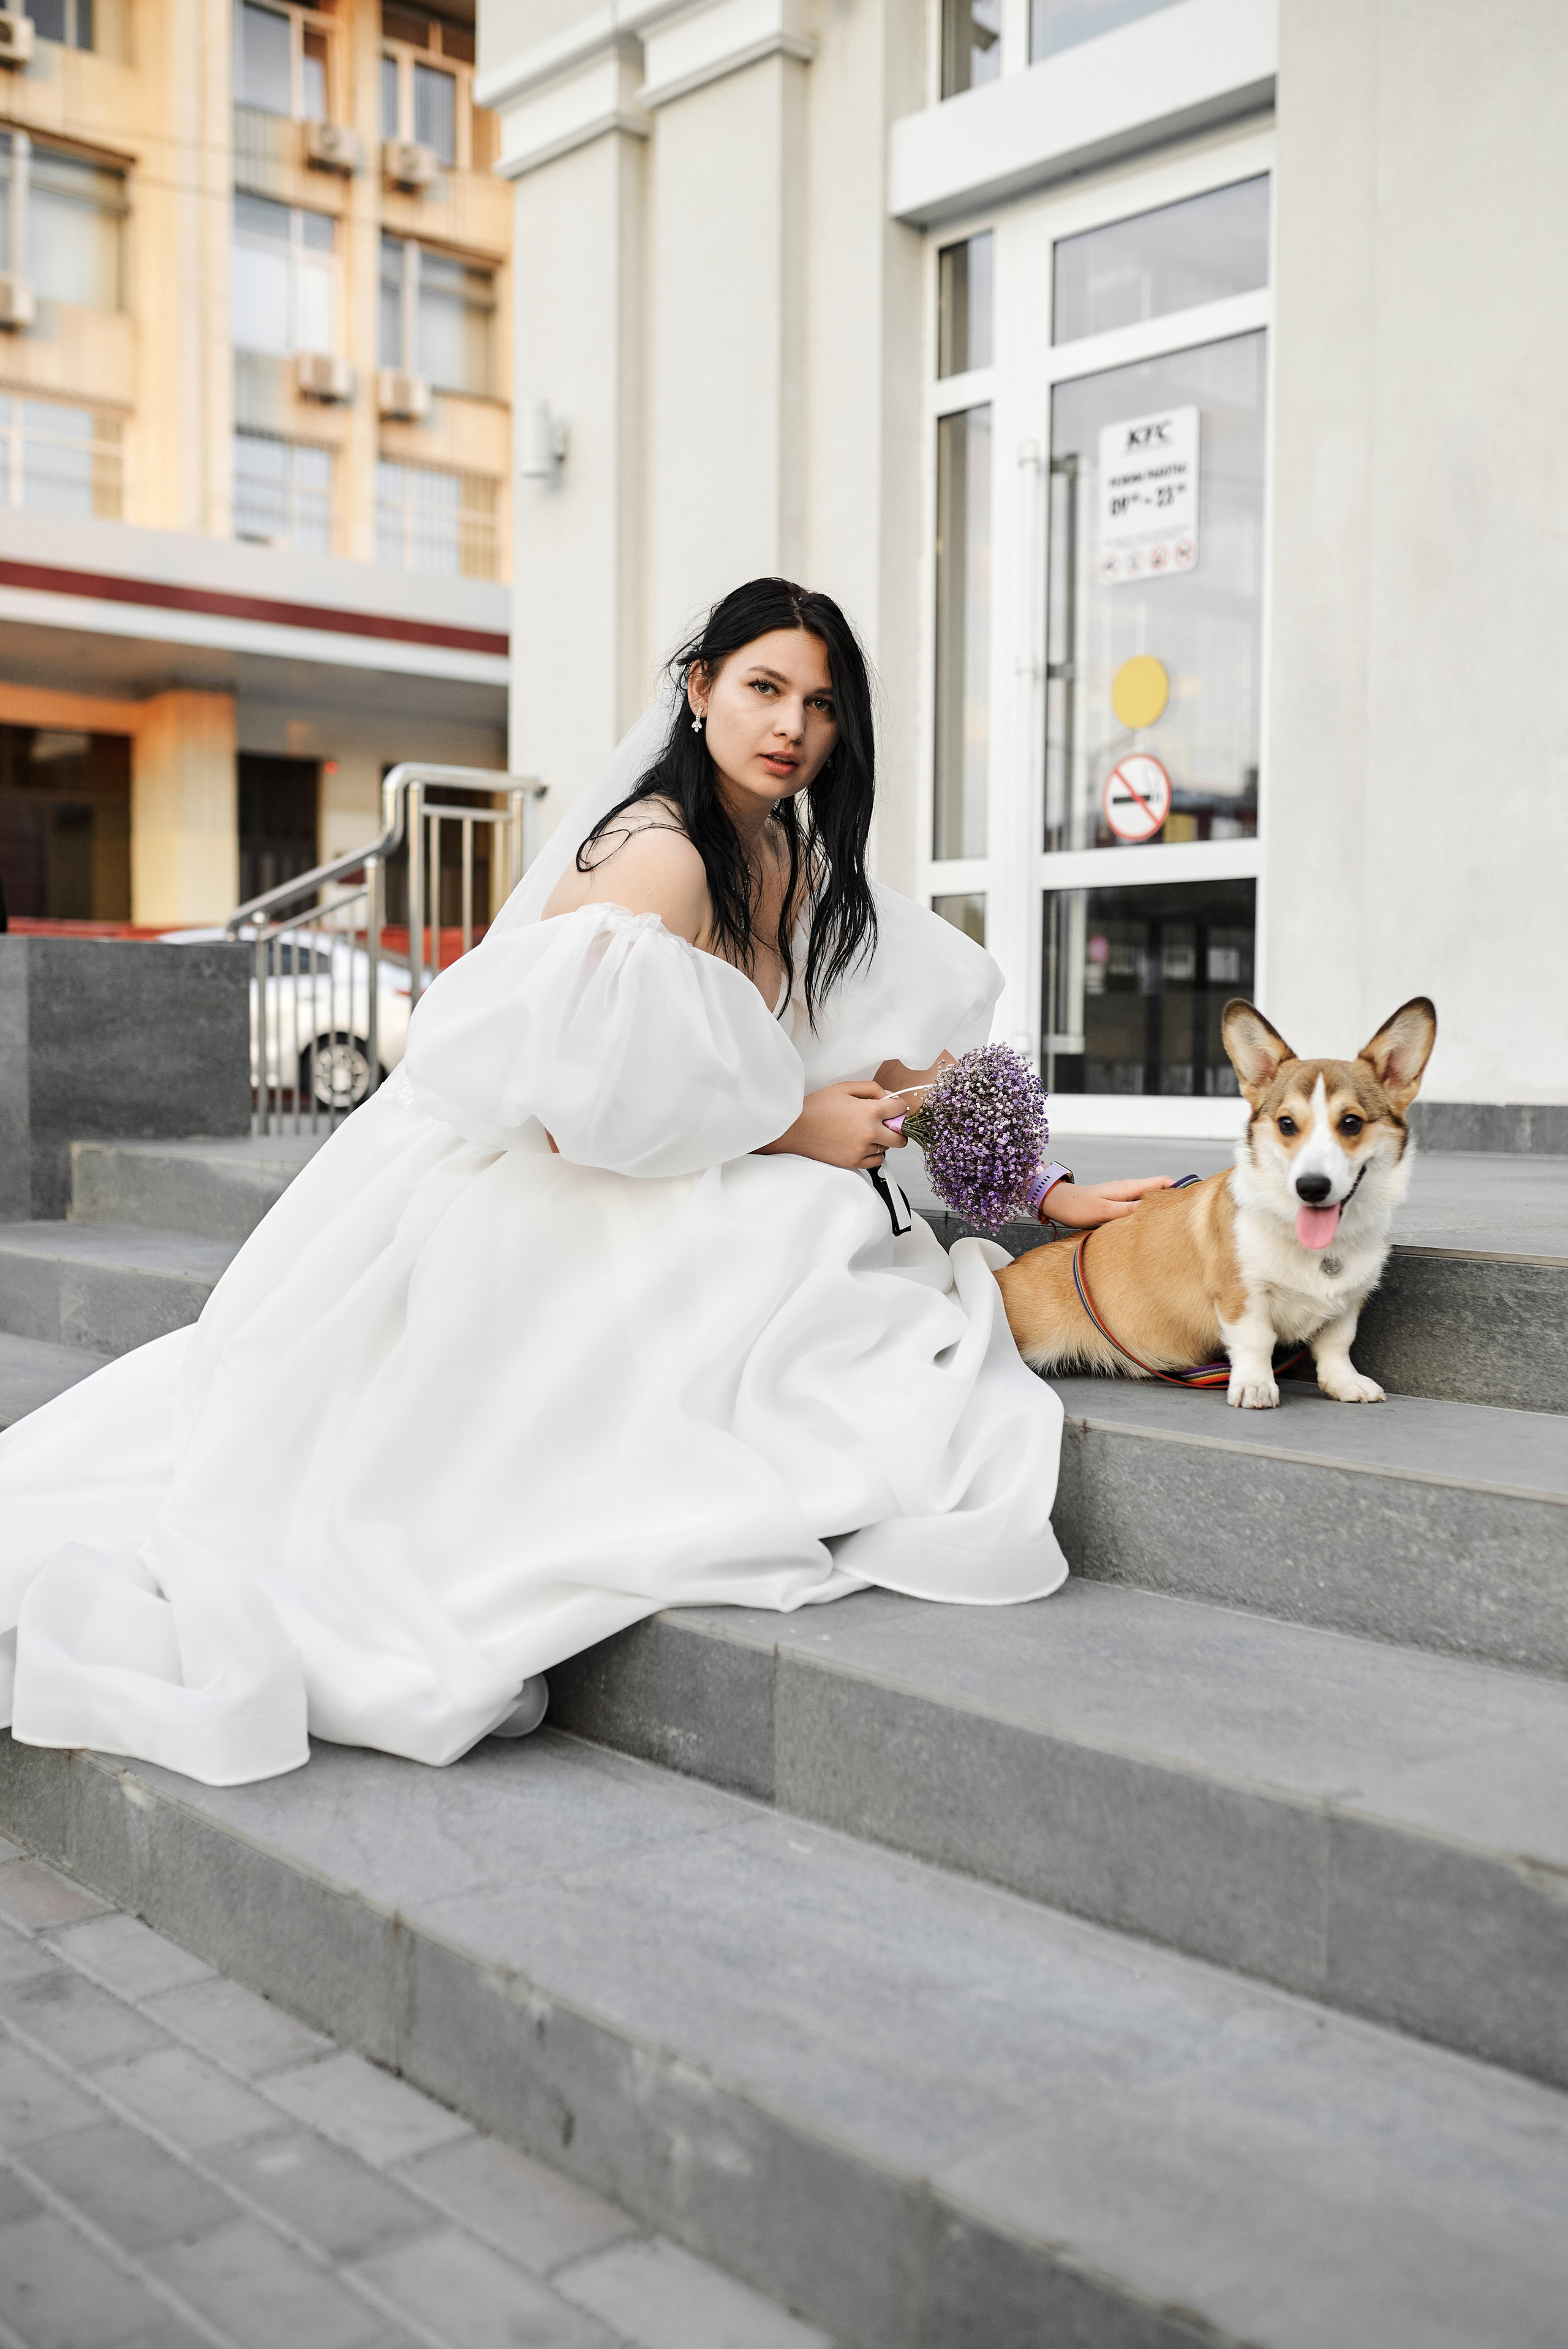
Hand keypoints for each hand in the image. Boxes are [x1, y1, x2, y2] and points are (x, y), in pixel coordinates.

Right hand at [759, 1081, 909, 1170]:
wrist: (795, 1129)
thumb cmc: (816, 1107)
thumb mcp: (844, 1087)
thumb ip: (871, 1089)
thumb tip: (889, 1097)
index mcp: (869, 1111)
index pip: (901, 1109)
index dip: (899, 1106)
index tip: (894, 1108)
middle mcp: (869, 1132)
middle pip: (900, 1135)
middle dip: (897, 1128)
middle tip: (888, 1124)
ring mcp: (862, 1150)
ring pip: (887, 1148)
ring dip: (882, 1140)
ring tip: (864, 1132)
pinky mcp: (853, 1162)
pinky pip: (877, 1161)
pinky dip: (874, 1154)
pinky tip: (862, 1145)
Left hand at [1043, 1176, 1172, 1227]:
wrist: (1058, 1203)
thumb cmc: (1078, 1206)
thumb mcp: (1105, 1211)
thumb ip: (1130, 1211)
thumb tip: (1155, 1211)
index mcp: (1130, 1188)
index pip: (1164, 1182)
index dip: (1180, 1189)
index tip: (1191, 1203)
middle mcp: (1130, 1191)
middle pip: (1160, 1193)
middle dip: (1172, 1204)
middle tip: (1183, 1221)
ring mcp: (1125, 1198)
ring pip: (1150, 1202)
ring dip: (1158, 1212)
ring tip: (1168, 1227)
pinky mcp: (1118, 1206)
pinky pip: (1138, 1210)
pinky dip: (1145, 1217)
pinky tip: (1147, 1229)